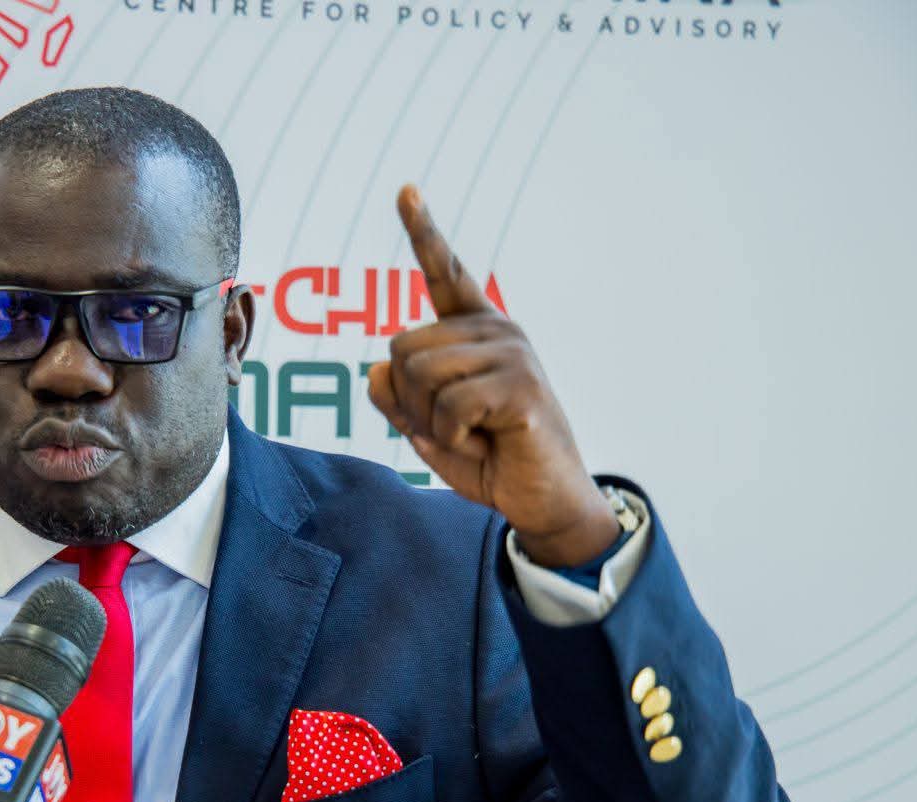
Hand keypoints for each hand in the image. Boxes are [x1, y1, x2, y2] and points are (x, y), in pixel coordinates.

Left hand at [366, 184, 619, 567]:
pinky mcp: (520, 386)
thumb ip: (395, 394)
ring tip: (472, 435)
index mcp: (474, 332)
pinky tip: (485, 443)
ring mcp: (512, 353)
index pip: (444, 274)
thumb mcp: (425, 425)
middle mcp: (495, 330)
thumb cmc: (486, 457)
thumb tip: (375, 369)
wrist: (541, 498)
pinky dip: (452, 438)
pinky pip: (448, 408)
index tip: (406, 189)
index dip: (423, 231)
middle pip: (400, 348)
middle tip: (454, 427)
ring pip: (418, 376)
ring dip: (430, 422)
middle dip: (410, 401)